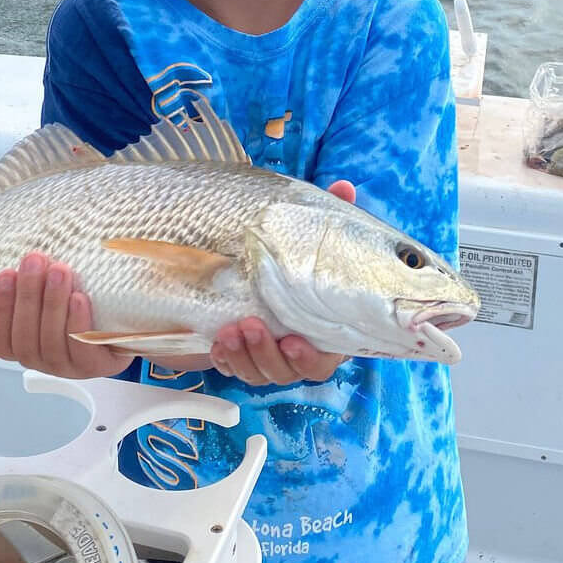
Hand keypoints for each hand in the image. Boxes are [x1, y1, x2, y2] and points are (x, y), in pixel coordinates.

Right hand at [0, 253, 132, 379]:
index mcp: (22, 346)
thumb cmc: (76, 309)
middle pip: (25, 336)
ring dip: (53, 303)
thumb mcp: (45, 297)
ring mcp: (67, 365)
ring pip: (51, 341)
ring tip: (59, 272)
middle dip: (28, 295)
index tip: (7, 274)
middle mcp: (41, 359)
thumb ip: (25, 288)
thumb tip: (8, 269)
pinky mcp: (95, 365)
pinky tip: (79, 299)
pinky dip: (77, 323)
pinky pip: (82, 349)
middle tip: (35, 262)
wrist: (119, 329)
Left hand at [207, 178, 354, 386]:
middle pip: (292, 370)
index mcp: (322, 325)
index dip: (312, 356)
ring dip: (245, 357)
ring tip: (229, 331)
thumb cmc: (282, 251)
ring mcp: (267, 352)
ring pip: (261, 373)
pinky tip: (218, 344)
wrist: (236, 261)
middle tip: (252, 324)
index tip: (294, 338)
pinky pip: (235, 370)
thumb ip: (325, 215)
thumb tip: (344, 188)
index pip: (327, 357)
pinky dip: (226, 361)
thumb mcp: (300, 229)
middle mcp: (297, 343)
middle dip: (270, 354)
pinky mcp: (240, 355)